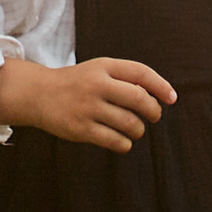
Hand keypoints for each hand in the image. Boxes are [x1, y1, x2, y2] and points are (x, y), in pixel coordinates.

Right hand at [0, 54, 177, 150]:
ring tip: (136, 130)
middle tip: (154, 116)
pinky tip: (123, 141)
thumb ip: (125, 79)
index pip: (141, 73)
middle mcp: (96, 85)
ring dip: (139, 130)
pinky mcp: (80, 129)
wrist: (39, 94)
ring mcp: (88, 108)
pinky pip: (115, 141)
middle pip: (140, 99)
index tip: (172, 98)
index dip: (161, 86)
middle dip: (154, 111)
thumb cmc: (78, 83)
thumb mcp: (99, 71)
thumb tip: (159, 96)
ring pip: (130, 123)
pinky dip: (125, 143)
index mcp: (104, 67)